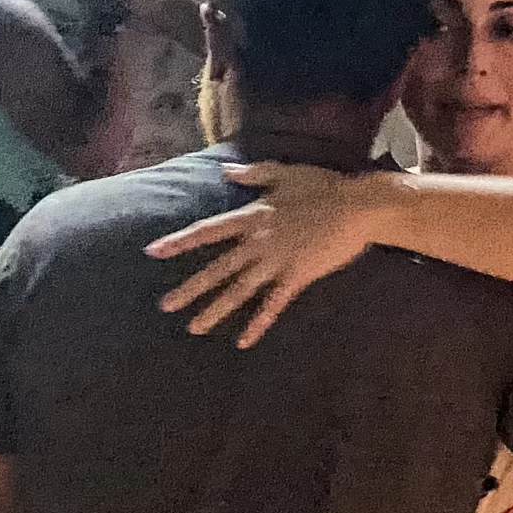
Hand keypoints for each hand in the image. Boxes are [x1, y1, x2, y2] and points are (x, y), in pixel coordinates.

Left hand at [145, 161, 386, 342]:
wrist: (359, 207)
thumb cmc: (324, 186)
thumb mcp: (285, 173)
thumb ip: (254, 174)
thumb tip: (225, 171)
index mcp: (254, 216)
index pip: (208, 231)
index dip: (180, 241)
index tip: (153, 252)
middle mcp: (259, 242)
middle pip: (218, 268)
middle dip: (190, 288)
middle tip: (165, 305)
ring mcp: (277, 261)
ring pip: (239, 290)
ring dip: (216, 310)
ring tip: (194, 328)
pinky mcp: (297, 277)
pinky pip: (273, 305)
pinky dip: (257, 323)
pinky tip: (243, 341)